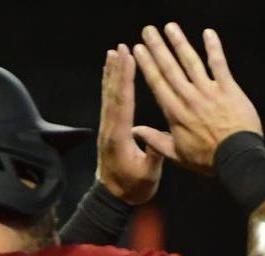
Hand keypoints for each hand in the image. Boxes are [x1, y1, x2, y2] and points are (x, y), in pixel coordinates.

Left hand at [95, 44, 163, 204]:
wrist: (113, 198)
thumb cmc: (133, 188)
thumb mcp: (148, 175)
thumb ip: (152, 155)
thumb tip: (157, 138)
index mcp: (120, 137)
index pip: (123, 102)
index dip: (125, 79)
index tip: (128, 59)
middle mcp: (110, 128)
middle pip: (113, 93)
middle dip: (117, 69)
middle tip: (120, 48)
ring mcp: (107, 128)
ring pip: (108, 95)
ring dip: (111, 73)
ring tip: (113, 53)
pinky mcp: (108, 130)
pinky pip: (109, 102)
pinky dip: (110, 85)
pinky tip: (111, 75)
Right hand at [132, 24, 261, 175]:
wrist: (237, 159)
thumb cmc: (208, 160)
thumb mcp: (177, 155)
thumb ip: (155, 141)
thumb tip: (135, 131)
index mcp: (175, 112)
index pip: (157, 83)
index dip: (146, 64)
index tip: (138, 49)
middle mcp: (189, 98)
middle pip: (170, 68)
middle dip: (158, 47)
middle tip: (148, 30)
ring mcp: (209, 91)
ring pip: (191, 62)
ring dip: (180, 42)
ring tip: (170, 27)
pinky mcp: (228, 89)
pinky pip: (219, 64)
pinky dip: (214, 48)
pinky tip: (208, 33)